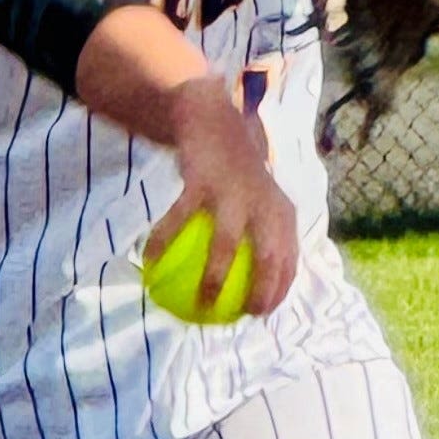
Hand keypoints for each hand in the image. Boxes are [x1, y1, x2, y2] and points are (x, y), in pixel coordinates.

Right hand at [144, 73, 299, 316]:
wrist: (213, 123)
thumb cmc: (236, 172)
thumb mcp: (262, 197)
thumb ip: (264, 231)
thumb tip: (253, 281)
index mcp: (281, 210)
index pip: (290, 258)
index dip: (282, 289)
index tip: (264, 312)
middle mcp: (263, 203)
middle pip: (268, 257)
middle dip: (261, 292)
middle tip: (243, 315)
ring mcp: (233, 193)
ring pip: (225, 246)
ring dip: (214, 279)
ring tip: (201, 305)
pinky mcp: (203, 182)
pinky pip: (179, 222)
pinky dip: (163, 243)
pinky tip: (148, 262)